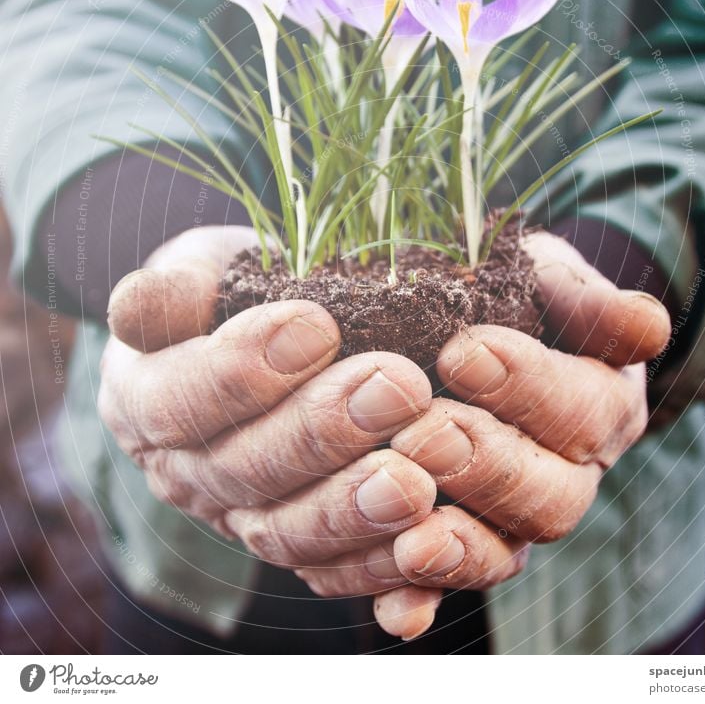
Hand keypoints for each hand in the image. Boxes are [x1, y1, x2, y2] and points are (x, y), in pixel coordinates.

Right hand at [99, 226, 437, 580]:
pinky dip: (380, 569)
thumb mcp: (201, 268)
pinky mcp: (300, 544)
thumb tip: (138, 307)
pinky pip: (333, 574)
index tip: (318, 325)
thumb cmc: (235, 289)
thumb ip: (173, 289)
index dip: (241, 371)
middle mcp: (187, 472)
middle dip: (323, 432)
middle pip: (242, 470)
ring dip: (352, 510)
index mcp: (145, 400)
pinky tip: (428, 547)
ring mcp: (242, 517)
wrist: (267, 331)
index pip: (176, 401)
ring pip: (286, 533)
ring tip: (415, 480)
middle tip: (398, 388)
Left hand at [295, 230, 670, 639]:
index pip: (582, 406)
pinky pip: (450, 586)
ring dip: (458, 544)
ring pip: (506, 549)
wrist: (489, 328)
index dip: (528, 386)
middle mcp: (572, 473)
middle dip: (486, 466)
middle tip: (423, 435)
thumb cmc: (519, 295)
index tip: (461, 351)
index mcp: (603, 402)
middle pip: (549, 494)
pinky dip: (424, 600)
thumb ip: (587, 298)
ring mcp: (520, 519)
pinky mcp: (467, 544)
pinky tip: (396, 611)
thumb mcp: (549, 276)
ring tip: (409, 529)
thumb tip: (645, 325)